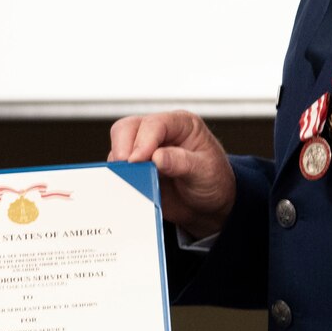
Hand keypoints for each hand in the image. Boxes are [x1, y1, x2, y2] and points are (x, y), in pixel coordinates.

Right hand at [108, 111, 235, 240]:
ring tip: (132, 182)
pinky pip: (118, 168)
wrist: (209, 206)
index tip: (136, 161)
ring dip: (120, 165)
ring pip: (118, 146)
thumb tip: (157, 157)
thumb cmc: (213, 182)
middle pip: (127, 128)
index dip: (142, 141)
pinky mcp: (136, 167)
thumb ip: (181, 163)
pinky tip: (130, 187)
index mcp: (181, 124)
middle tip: (127, 170)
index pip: (154, 124)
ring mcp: (145, 149)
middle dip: (123, 149)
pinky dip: (119, 177)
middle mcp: (160, 132)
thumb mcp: (204, 172)